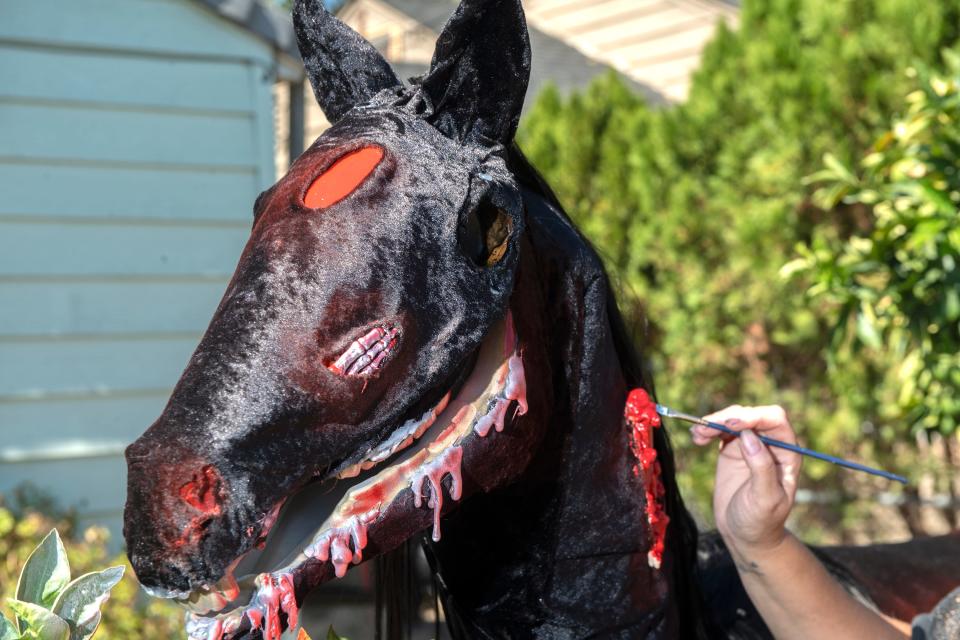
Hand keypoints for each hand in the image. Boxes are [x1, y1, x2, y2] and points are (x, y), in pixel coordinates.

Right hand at [691, 405, 801, 552]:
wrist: (745, 535)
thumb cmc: (761, 521)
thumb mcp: (765, 499)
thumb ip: (761, 467)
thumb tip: (749, 436)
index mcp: (787, 453)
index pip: (774, 420)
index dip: (753, 417)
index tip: (731, 425)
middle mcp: (770, 444)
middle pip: (751, 415)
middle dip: (728, 417)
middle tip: (706, 428)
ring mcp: (750, 445)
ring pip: (733, 419)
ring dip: (714, 422)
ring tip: (697, 435)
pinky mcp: (732, 449)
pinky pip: (720, 430)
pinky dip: (707, 430)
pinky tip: (696, 438)